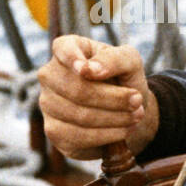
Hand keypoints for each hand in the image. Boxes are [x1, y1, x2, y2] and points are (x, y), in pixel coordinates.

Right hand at [37, 35, 159, 160]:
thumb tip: (88, 70)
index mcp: (67, 49)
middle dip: (114, 98)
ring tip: (136, 115)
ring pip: (80, 115)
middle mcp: (50, 75)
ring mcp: (48, 103)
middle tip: (137, 101)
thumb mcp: (130, 63)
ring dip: (116, 118)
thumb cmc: (124, 80)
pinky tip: (124, 130)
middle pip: (78, 89)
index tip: (87, 70)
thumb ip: (114, 59)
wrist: (128, 111)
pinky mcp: (54, 130)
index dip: (73, 59)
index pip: (63, 48)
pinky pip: (79, 136)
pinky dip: (108, 135)